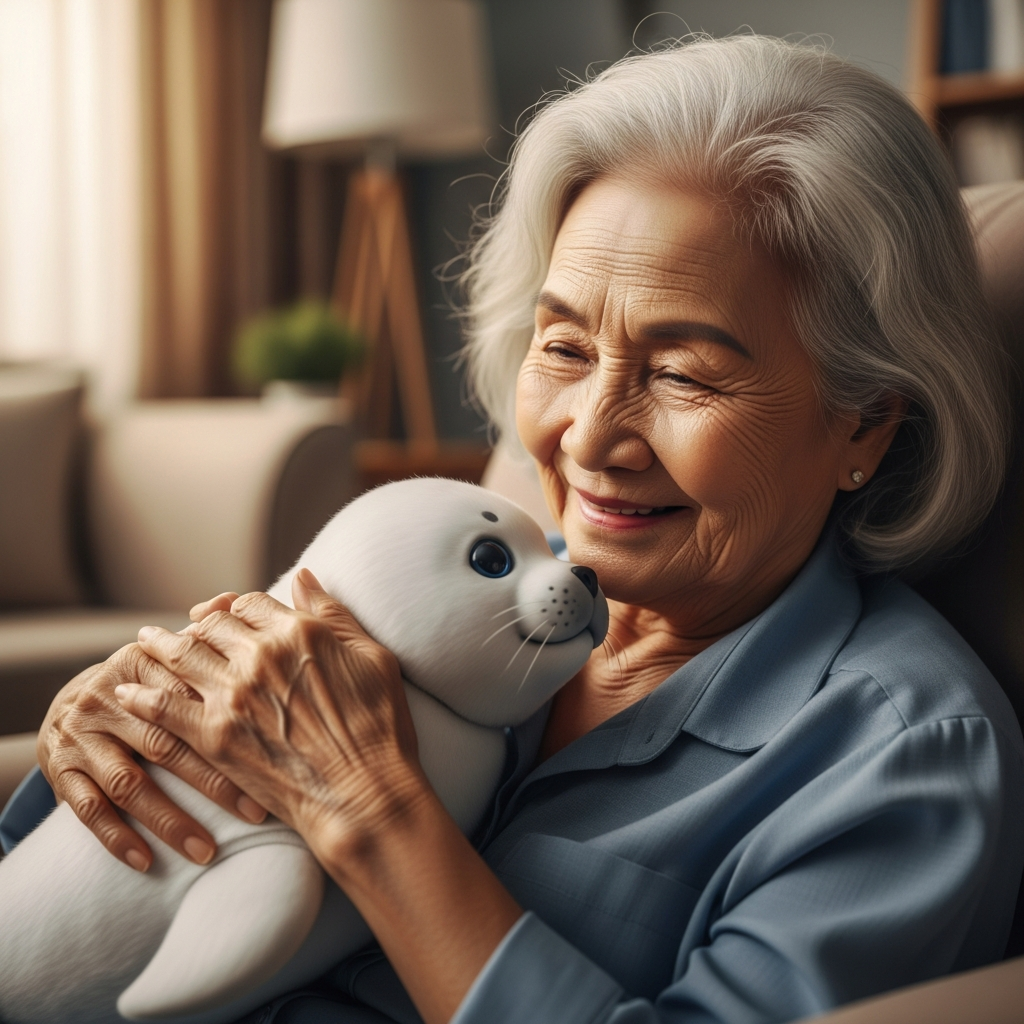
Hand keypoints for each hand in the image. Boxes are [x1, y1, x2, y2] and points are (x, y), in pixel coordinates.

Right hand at [37, 624, 266, 872]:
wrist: (76, 701)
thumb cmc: (150, 682)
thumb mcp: (173, 658)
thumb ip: (210, 645)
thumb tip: (257, 618)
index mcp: (144, 662)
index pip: (193, 695)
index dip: (235, 725)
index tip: (277, 757)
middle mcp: (110, 697)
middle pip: (167, 742)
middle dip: (214, 782)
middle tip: (254, 813)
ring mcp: (82, 734)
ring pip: (130, 782)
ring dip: (169, 820)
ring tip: (207, 851)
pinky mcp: (61, 769)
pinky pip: (87, 809)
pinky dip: (116, 837)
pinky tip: (145, 863)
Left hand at [115, 571, 426, 866]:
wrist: (364, 793)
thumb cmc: (380, 726)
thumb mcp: (372, 657)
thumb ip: (334, 614)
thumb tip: (304, 576)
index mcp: (299, 632)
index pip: (251, 603)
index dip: (237, 606)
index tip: (229, 613)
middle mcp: (260, 655)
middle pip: (213, 625)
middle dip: (198, 622)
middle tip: (184, 626)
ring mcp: (233, 695)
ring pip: (182, 656)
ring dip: (159, 644)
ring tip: (143, 641)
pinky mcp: (214, 736)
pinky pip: (164, 707)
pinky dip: (141, 695)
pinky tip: (126, 691)